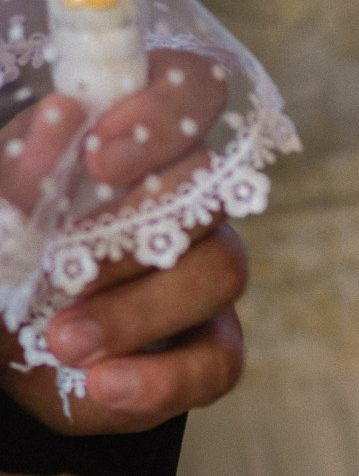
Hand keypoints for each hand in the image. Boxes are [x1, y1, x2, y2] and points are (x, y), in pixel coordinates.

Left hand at [0, 49, 244, 432]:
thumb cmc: (1, 255)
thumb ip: (19, 166)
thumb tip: (64, 115)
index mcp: (137, 141)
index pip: (193, 91)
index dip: (165, 112)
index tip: (97, 157)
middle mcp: (188, 199)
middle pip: (210, 190)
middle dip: (136, 232)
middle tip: (66, 268)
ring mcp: (207, 273)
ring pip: (220, 271)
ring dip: (140, 311)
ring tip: (63, 340)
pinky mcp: (210, 346)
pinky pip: (217, 360)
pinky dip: (162, 378)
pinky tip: (103, 384)